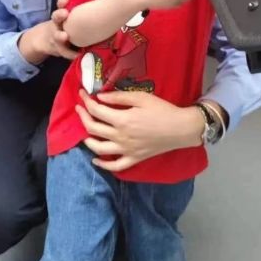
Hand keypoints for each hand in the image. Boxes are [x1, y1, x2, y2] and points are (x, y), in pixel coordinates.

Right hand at [50, 0, 78, 59]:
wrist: (48, 40)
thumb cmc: (68, 27)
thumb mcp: (71, 18)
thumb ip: (82, 13)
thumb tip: (104, 6)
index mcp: (61, 15)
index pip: (60, 5)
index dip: (62, 2)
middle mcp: (57, 24)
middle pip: (55, 17)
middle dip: (60, 15)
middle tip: (65, 13)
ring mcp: (55, 36)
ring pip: (56, 36)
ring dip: (60, 36)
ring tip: (65, 36)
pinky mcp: (58, 48)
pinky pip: (63, 52)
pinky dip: (70, 53)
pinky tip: (77, 55)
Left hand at [76, 88, 202, 171]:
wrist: (180, 129)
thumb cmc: (162, 110)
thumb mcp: (141, 97)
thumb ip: (119, 97)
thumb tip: (100, 97)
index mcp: (122, 120)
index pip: (96, 111)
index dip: (86, 101)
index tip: (82, 94)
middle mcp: (120, 137)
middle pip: (93, 128)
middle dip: (83, 116)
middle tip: (80, 108)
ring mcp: (126, 150)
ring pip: (98, 148)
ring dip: (87, 140)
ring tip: (84, 132)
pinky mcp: (133, 159)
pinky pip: (115, 165)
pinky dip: (103, 164)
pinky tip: (96, 160)